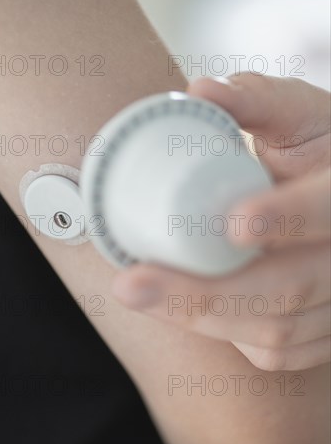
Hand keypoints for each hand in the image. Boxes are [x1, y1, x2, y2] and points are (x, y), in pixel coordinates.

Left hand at [112, 73, 330, 370]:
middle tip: (132, 283)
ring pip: (278, 330)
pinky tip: (187, 311)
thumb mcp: (303, 118)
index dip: (287, 217)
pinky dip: (225, 336)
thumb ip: (259, 101)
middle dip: (204, 292)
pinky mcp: (326, 332)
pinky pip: (279, 353)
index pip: (329, 208)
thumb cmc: (319, 155)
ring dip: (201, 318)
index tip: (230, 224)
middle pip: (291, 288)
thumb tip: (200, 90)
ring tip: (141, 294)